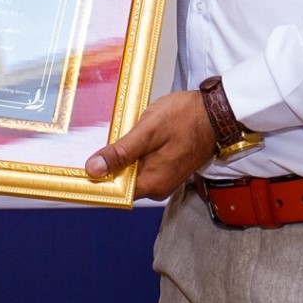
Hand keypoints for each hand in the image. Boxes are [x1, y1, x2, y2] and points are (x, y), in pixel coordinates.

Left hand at [84, 89, 215, 200]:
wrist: (217, 113)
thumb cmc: (186, 117)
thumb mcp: (148, 130)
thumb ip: (121, 152)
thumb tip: (93, 169)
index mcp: (152, 183)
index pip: (115, 190)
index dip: (98, 178)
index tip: (85, 163)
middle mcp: (158, 187)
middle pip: (123, 180)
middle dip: (112, 162)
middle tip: (108, 137)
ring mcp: (165, 178)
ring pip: (133, 171)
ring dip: (125, 155)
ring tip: (126, 131)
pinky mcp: (169, 168)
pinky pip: (144, 165)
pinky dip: (137, 152)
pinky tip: (139, 135)